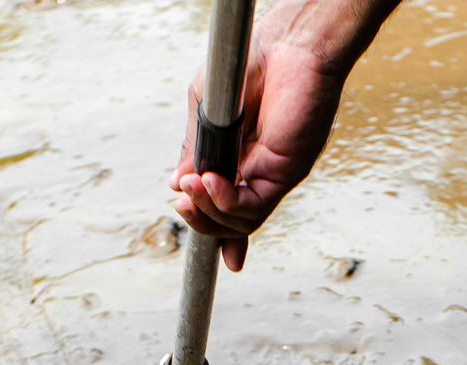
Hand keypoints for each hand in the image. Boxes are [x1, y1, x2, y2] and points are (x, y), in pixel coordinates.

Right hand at [170, 1, 393, 270]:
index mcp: (237, 158)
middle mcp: (257, 171)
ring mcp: (272, 173)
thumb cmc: (251, 63)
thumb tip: (178, 184)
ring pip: (241, 220)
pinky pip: (255, 204)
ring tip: (193, 186)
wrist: (288, 42)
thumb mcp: (208, 110)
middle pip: (229, 221)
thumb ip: (195, 149)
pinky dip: (227, 200)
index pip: (221, 204)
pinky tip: (210, 181)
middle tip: (181, 201)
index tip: (182, 208)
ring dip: (210, 210)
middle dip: (200, 218)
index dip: (203, 217)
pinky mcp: (287, 171)